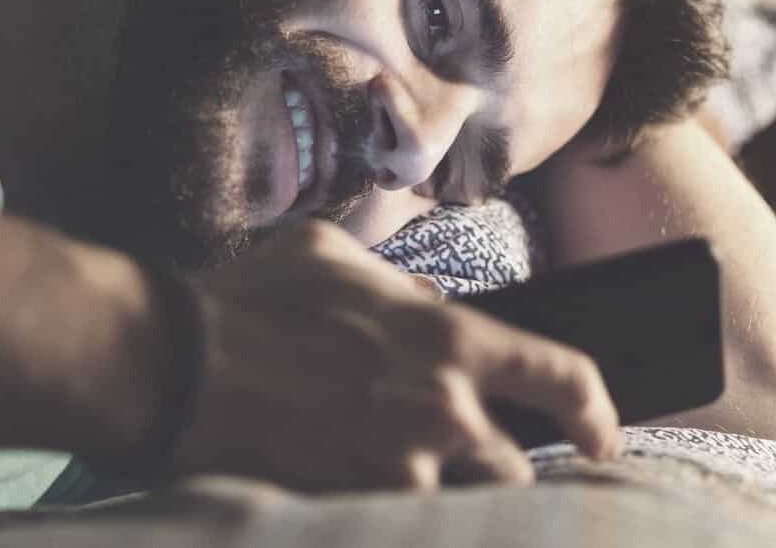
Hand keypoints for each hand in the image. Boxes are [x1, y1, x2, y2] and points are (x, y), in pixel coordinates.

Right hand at [166, 220, 620, 491]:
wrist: (174, 368)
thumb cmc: (247, 300)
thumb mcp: (328, 254)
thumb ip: (394, 283)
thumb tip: (425, 303)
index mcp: (447, 339)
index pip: (562, 377)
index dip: (595, 410)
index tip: (601, 431)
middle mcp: (442, 412)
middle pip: (518, 468)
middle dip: (500, 467)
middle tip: (463, 459)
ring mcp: (400, 473)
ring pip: (464, 506)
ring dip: (445, 495)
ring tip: (399, 474)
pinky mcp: (355, 510)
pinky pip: (400, 522)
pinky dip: (392, 511)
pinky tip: (352, 485)